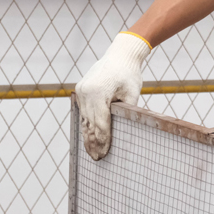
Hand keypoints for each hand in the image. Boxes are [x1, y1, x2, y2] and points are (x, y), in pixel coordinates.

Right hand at [74, 32, 150, 159]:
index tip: (104, 154)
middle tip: (97, 159)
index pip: (100, 123)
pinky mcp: (81, 90)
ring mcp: (81, 91)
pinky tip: (87, 137)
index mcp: (98, 93)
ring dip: (87, 136)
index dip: (102, 141)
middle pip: (89, 124)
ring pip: (84, 119)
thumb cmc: (130, 74)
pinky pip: (83, 112)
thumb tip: (124, 133)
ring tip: (91, 153)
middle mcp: (86, 92)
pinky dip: (85, 125)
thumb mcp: (132, 94)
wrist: (121, 54)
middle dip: (93, 143)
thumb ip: (127, 112)